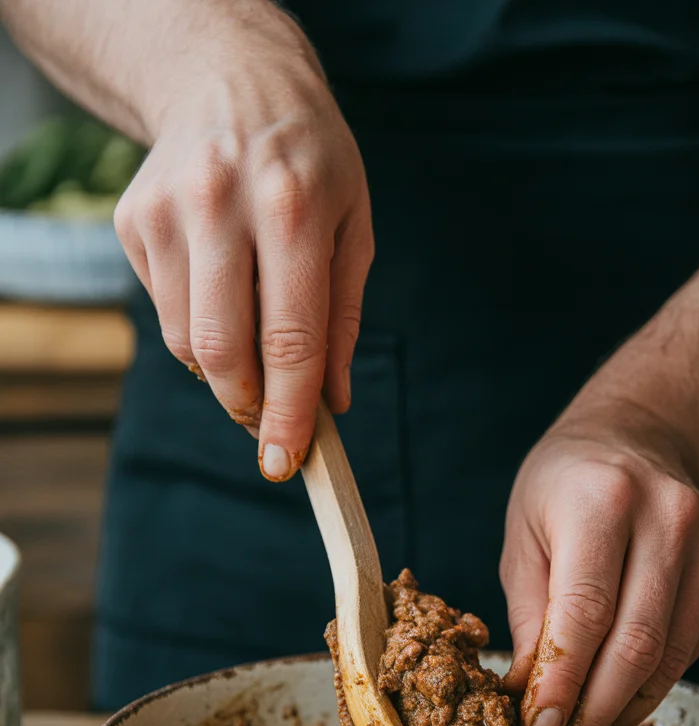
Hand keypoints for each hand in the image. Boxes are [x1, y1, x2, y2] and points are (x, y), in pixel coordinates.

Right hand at [113, 10, 372, 480]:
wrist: (228, 77)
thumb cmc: (310, 160)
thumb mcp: (353, 226)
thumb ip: (344, 318)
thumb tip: (333, 402)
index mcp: (292, 206)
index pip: (290, 337)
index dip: (290, 412)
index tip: (288, 462)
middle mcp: (220, 206)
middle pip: (225, 351)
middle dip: (250, 407)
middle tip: (270, 424)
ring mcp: (167, 213)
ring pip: (189, 343)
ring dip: (226, 372)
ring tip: (256, 342)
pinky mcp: (133, 222)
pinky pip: (165, 315)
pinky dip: (199, 331)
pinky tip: (222, 292)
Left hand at [501, 407, 698, 725]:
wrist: (637, 440)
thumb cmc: (563, 492)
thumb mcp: (524, 539)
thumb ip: (530, 617)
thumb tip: (533, 701)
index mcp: (601, 500)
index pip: (585, 613)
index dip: (562, 683)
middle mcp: (668, 517)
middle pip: (635, 646)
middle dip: (591, 715)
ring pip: (668, 658)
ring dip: (620, 713)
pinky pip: (690, 648)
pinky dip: (648, 687)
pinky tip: (614, 703)